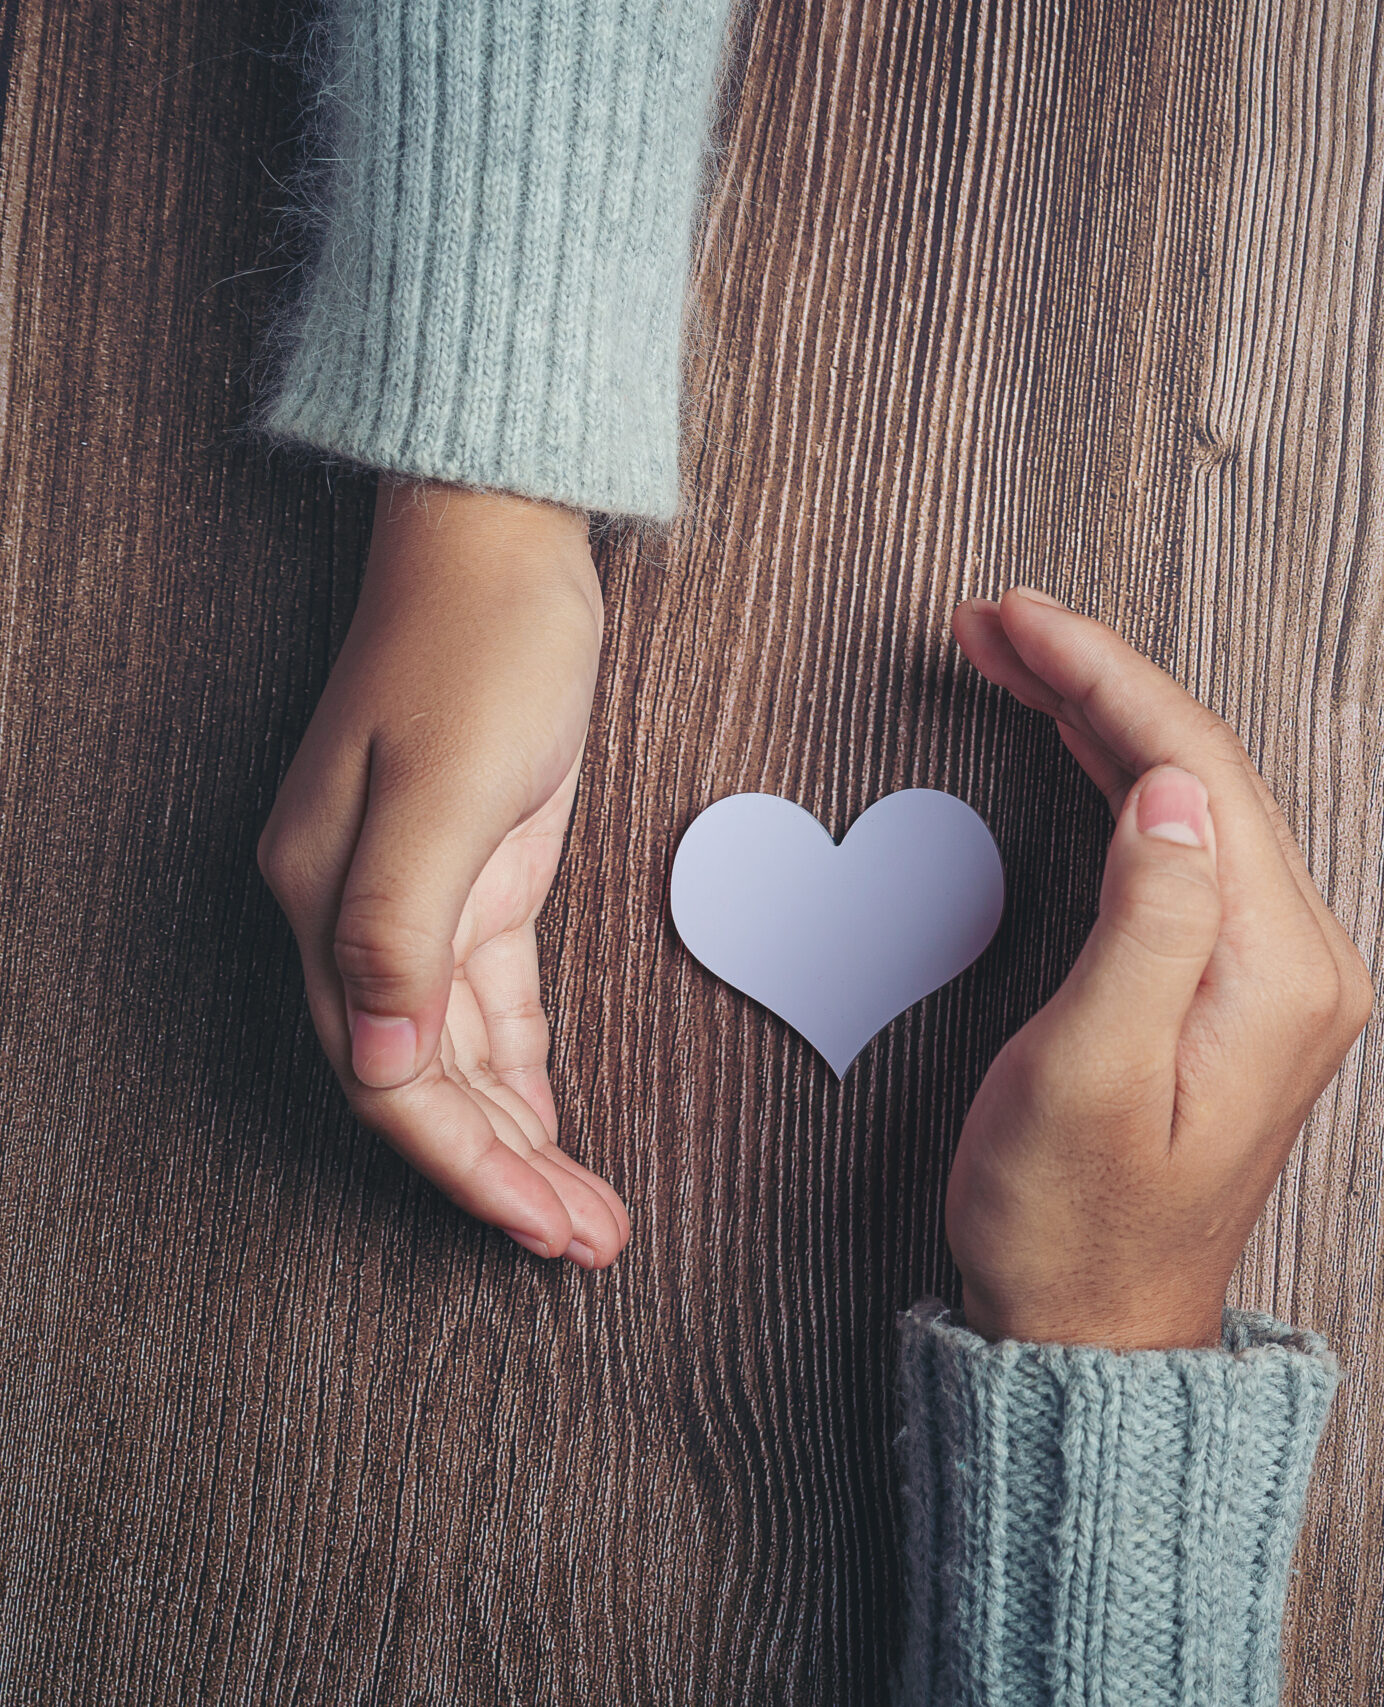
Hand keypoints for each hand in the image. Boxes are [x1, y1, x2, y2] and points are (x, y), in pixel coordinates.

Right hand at [258, 480, 629, 1266]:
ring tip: (585, 1216)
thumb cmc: (476, 645)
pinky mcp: (476, 873)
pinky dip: (524, 1072)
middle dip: (501, 1177)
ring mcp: (415, 894)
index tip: (543, 1229)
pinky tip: (555, 1128)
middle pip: (424, 1086)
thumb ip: (398, 932)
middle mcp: (356, 914)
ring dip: (520, 1140)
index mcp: (326, 902)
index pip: (390, 1079)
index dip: (464, 1168)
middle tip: (587, 1246)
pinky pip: (493, 1006)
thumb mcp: (444, 787)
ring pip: (462, 1057)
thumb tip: (374, 1066)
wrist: (500, 539)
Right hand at [947, 590, 1371, 1348]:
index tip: (1015, 616)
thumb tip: (1173, 788)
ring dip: (1108, 718)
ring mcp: (1278, 973)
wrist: (1094, 1337)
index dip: (1105, 677)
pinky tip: (1075, 742)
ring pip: (1198, 798)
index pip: (1201, 771)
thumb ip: (1146, 923)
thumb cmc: (1073, 1225)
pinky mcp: (1239, 989)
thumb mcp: (1092, 1075)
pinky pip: (1188, 847)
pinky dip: (1122, 780)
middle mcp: (1303, 959)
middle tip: (992, 619)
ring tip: (1013, 653)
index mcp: (1282, 971)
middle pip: (1207, 769)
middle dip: (1100, 679)